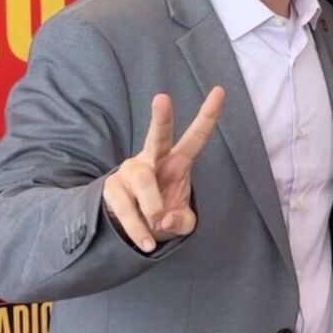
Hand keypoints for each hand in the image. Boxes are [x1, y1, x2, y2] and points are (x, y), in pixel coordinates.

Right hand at [102, 87, 224, 251]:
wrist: (132, 227)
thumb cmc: (164, 214)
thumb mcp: (182, 222)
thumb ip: (182, 222)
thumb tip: (166, 218)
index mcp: (177, 161)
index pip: (196, 137)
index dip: (208, 115)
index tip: (220, 90)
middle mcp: (153, 159)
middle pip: (157, 136)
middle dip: (161, 118)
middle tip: (162, 98)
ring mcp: (130, 171)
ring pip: (143, 181)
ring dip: (152, 208)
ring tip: (157, 225)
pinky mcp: (112, 187)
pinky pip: (126, 207)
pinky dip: (138, 228)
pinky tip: (146, 242)